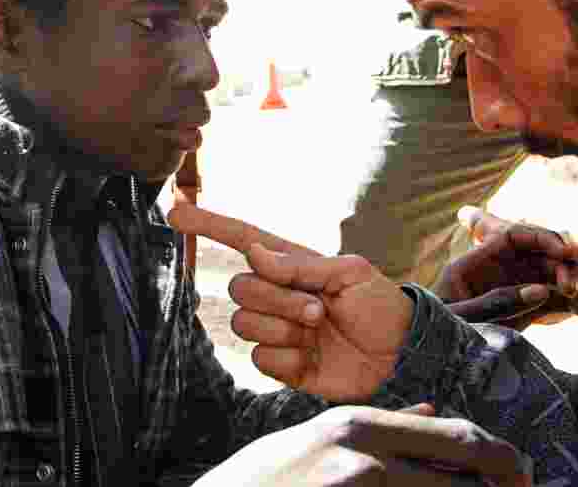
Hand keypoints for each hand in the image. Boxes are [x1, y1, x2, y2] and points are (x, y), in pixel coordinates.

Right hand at [168, 204, 411, 399]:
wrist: (402, 356)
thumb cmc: (380, 304)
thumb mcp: (349, 272)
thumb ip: (298, 264)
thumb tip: (252, 251)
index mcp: (290, 264)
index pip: (240, 238)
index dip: (207, 224)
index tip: (175, 212)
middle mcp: (275, 293)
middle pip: (239, 287)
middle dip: (278, 299)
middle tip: (317, 310)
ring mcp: (275, 329)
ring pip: (243, 324)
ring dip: (283, 329)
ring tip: (317, 331)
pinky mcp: (280, 364)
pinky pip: (259, 359)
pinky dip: (287, 360)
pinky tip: (312, 359)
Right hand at [194, 405, 531, 486]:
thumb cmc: (264, 481)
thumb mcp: (316, 441)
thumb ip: (379, 428)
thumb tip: (430, 411)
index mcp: (358, 425)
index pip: (459, 434)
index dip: (503, 460)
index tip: (519, 477)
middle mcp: (365, 456)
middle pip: (472, 471)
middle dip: (504, 486)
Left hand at [435, 206, 577, 329]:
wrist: (431, 356)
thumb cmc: (435, 331)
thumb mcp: (461, 318)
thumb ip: (496, 303)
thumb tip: (539, 290)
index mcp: (474, 264)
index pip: (511, 237)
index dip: (540, 238)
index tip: (564, 252)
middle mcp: (496, 272)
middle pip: (537, 255)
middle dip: (561, 266)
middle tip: (571, 289)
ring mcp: (511, 289)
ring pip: (550, 277)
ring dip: (571, 286)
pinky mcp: (523, 309)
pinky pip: (552, 301)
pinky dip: (571, 305)